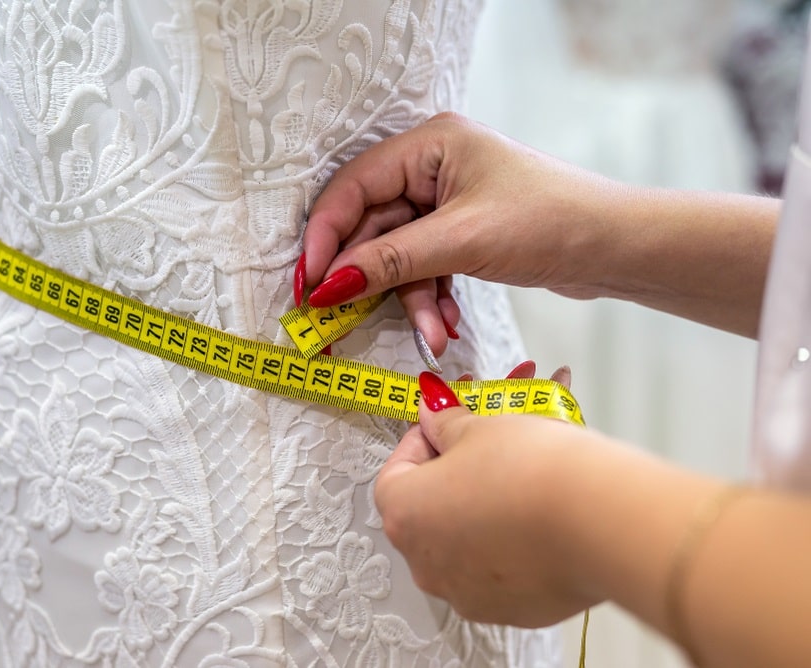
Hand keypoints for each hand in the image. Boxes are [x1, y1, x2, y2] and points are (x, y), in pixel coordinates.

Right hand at [301, 112, 617, 356]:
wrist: (616, 248)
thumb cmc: (551, 222)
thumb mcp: (462, 241)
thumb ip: (391, 261)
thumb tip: (329, 284)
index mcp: (430, 144)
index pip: (354, 188)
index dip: (326, 237)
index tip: (309, 284)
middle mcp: (433, 166)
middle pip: (372, 226)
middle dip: (373, 279)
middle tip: (343, 320)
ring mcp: (446, 201)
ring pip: (398, 254)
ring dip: (410, 298)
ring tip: (432, 333)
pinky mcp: (460, 232)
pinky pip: (423, 266)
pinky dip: (430, 297)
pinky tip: (445, 325)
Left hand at [375, 367, 599, 626]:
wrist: (599, 521)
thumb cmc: (531, 472)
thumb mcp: (481, 427)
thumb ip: (447, 423)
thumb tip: (434, 415)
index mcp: (404, 514)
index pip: (396, 470)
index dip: (423, 439)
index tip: (448, 422)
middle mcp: (425, 563)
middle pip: (430, 508)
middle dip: (455, 473)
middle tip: (486, 444)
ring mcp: (466, 592)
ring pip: (465, 540)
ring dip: (483, 506)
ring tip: (520, 474)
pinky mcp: (511, 609)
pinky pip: (501, 567)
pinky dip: (513, 540)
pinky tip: (541, 513)